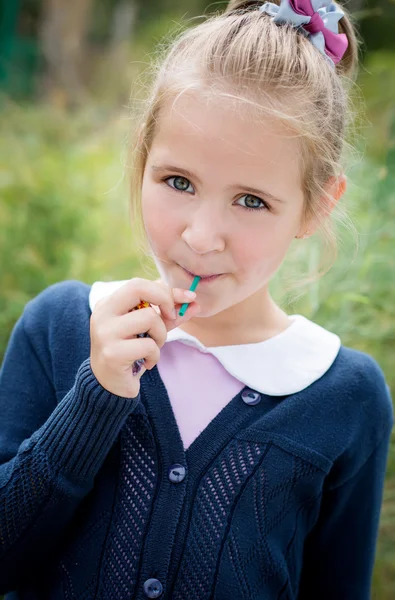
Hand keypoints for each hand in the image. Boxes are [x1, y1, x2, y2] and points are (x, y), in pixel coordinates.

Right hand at [90, 278, 200, 397]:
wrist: (109, 386)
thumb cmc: (130, 352)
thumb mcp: (150, 330)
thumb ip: (169, 314)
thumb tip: (195, 302)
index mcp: (109, 304)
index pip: (139, 284)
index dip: (167, 289)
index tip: (188, 298)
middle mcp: (103, 314)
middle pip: (138, 288)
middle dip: (165, 300)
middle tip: (171, 318)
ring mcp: (105, 333)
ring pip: (149, 317)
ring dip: (161, 335)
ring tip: (153, 347)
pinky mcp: (112, 354)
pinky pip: (148, 345)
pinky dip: (155, 355)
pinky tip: (146, 363)